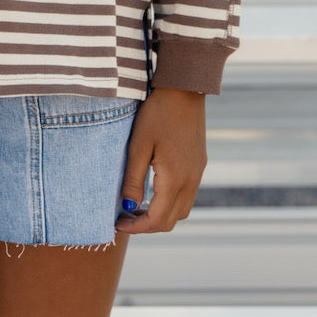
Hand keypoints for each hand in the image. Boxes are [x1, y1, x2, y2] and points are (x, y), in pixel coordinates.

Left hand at [115, 87, 206, 233]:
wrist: (184, 89)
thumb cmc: (158, 114)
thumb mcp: (139, 146)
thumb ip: (134, 179)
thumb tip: (129, 206)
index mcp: (176, 179)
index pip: (158, 220)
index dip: (137, 227)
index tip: (118, 223)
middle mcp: (191, 181)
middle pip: (172, 220)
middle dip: (148, 225)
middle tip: (125, 216)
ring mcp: (197, 173)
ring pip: (181, 209)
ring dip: (160, 214)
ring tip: (137, 205)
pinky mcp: (199, 164)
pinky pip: (186, 195)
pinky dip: (170, 201)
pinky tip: (154, 189)